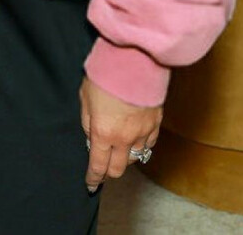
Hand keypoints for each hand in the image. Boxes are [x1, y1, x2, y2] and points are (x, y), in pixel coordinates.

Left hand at [80, 77, 160, 192]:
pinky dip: (140, 147)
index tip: (91, 184)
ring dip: (124, 158)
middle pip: (118, 169)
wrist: (134, 58)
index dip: (93, 179)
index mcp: (103, 133)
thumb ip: (87, 122)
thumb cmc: (106, 73)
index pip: (98, 166)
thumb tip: (91, 138)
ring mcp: (143, 132)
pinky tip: (134, 141)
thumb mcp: (85, 98)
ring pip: (135, 159)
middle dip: (108, 171)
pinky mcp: (156, 123)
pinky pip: (149, 145)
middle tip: (103, 165)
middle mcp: (124, 138)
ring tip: (118, 150)